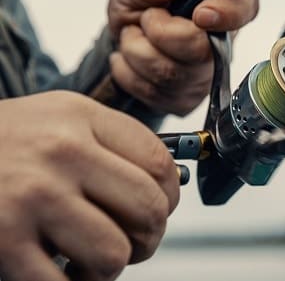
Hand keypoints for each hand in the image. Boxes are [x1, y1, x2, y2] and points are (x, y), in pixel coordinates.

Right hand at [0, 91, 179, 280]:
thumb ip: (110, 144)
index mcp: (79, 118)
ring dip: (109, 268)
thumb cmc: (2, 144)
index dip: (170, 196)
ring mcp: (30, 197)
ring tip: (89, 259)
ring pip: (115, 253)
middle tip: (132, 242)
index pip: (159, 163)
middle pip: (148, 209)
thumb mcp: (58, 119)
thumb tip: (167, 186)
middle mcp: (60, 152)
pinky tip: (60, 275)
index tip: (160, 208)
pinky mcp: (2, 242)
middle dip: (150, 236)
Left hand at [107, 0, 258, 114]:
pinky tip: (134, 60)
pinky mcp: (186, 100)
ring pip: (170, 73)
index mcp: (222, 4)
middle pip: (199, 48)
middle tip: (147, 18)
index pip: (245, 8)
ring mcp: (206, 76)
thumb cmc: (140, 7)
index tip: (200, 13)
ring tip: (136, 36)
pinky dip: (130, 73)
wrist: (121, 40)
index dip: (228, 13)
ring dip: (136, 51)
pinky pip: (153, 93)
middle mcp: (222, 43)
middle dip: (158, 32)